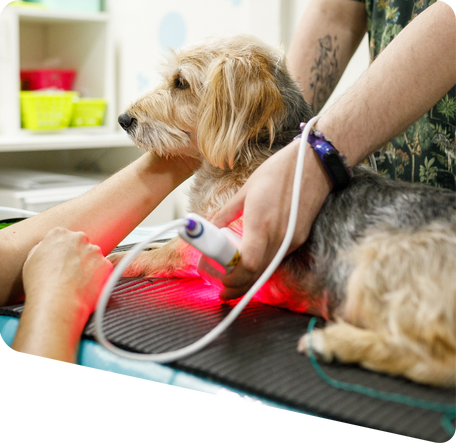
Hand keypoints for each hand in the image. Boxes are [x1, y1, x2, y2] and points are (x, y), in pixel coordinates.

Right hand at [23, 227, 112, 315]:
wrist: (57, 303)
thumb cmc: (41, 285)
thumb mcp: (32, 260)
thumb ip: (44, 248)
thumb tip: (51, 249)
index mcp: (59, 234)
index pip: (65, 238)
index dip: (63, 253)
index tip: (62, 263)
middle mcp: (79, 238)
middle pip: (81, 246)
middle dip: (78, 258)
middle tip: (70, 274)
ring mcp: (95, 251)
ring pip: (94, 258)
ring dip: (89, 268)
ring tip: (77, 284)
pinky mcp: (106, 264)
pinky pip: (104, 270)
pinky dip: (98, 278)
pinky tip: (86, 287)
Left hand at [211, 138, 331, 300]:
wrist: (315, 165)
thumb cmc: (279, 172)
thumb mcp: (246, 190)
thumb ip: (226, 213)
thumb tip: (210, 227)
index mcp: (261, 223)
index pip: (249, 264)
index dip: (234, 279)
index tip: (221, 283)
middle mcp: (279, 236)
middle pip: (258, 274)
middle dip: (239, 287)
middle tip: (224, 292)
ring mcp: (292, 240)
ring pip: (269, 269)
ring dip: (251, 279)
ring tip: (234, 280)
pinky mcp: (299, 238)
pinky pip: (278, 259)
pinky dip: (263, 267)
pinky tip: (253, 264)